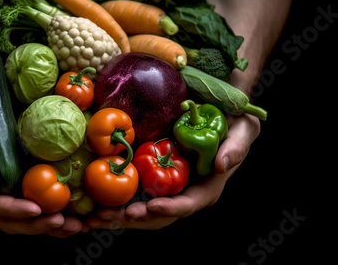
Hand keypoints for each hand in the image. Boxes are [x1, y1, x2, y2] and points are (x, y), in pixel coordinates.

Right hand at [0, 89, 83, 236]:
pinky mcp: (15, 180)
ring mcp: (1, 189)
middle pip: (10, 220)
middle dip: (37, 225)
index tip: (35, 210)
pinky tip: (73, 213)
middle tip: (64, 222)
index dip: (12, 211)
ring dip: (48, 225)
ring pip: (23, 218)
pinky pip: (32, 201)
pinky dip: (51, 211)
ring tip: (75, 225)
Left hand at [85, 113, 259, 229]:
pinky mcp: (154, 181)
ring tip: (95, 218)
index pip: (188, 205)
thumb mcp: (242, 130)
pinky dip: (116, 204)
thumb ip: (234, 149)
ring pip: (144, 211)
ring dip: (119, 217)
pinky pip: (135, 197)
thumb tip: (220, 166)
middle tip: (109, 216)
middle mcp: (185, 194)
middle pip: (160, 215)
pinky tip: (96, 207)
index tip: (150, 206)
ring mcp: (168, 190)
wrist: (222, 118)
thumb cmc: (234, 124)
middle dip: (135, 218)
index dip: (170, 208)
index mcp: (206, 189)